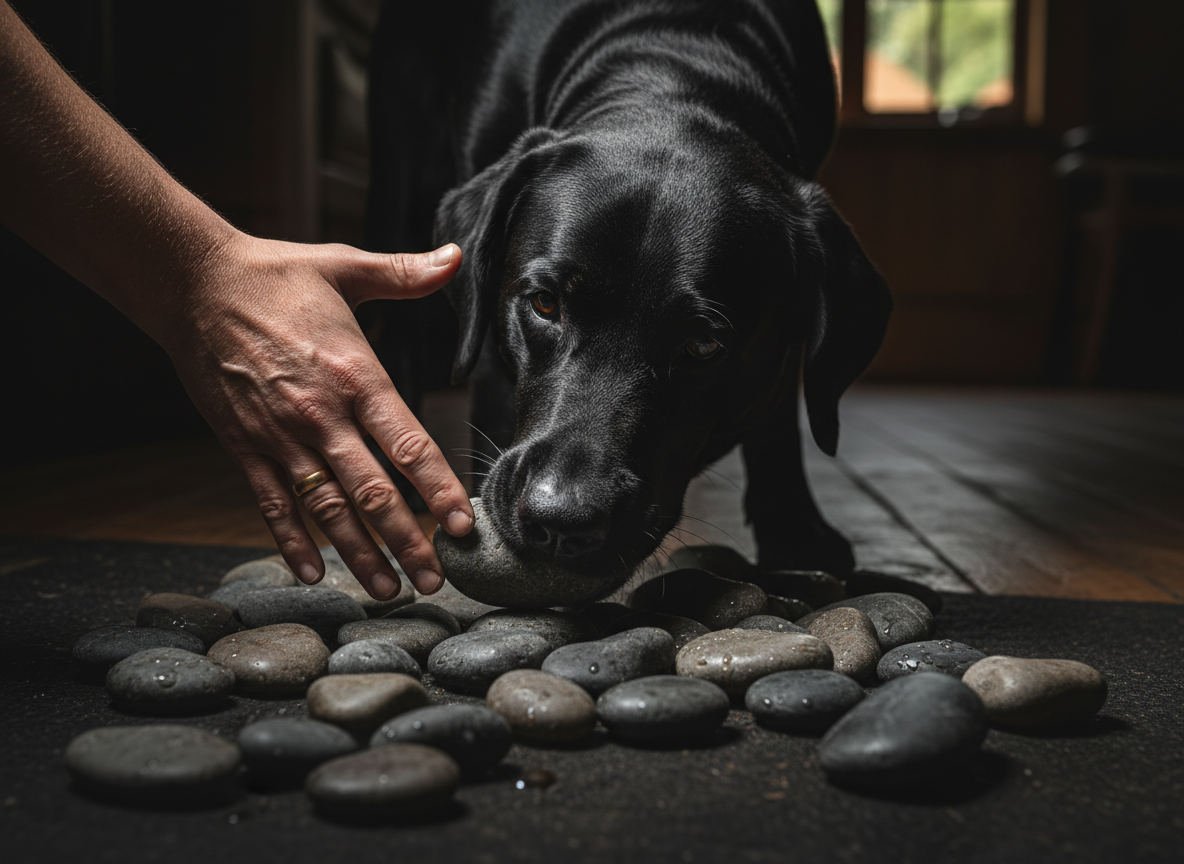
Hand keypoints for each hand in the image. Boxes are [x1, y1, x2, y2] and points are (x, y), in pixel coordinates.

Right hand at [166, 231, 473, 599]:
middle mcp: (322, 415)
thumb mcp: (345, 266)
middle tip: (436, 580)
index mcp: (356, 374)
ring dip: (360, 554)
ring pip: (327, 510)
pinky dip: (292, 541)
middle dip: (409, 543)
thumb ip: (405, 273)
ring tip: (388, 590)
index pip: (409, 443)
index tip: (463, 525)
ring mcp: (280, 436)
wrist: (190, 283)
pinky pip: (271, 504)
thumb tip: (455, 258)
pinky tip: (314, 571)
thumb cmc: (275, 275)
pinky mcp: (244, 445)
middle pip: (373, 493)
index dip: (439, 489)